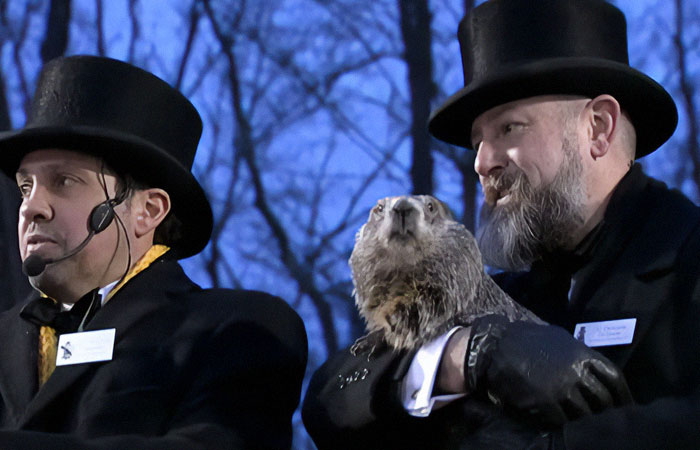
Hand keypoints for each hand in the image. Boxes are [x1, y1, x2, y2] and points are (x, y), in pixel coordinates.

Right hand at [465, 315, 632, 427]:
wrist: (494, 346)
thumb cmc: (525, 339)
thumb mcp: (558, 338)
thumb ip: (579, 351)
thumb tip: (594, 366)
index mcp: (582, 354)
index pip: (614, 378)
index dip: (624, 394)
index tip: (626, 405)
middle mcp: (576, 371)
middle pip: (603, 400)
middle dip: (607, 412)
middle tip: (607, 421)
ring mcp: (561, 388)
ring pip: (585, 414)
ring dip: (586, 421)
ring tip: (586, 426)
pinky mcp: (545, 402)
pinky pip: (563, 421)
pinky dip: (565, 425)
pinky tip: (564, 426)